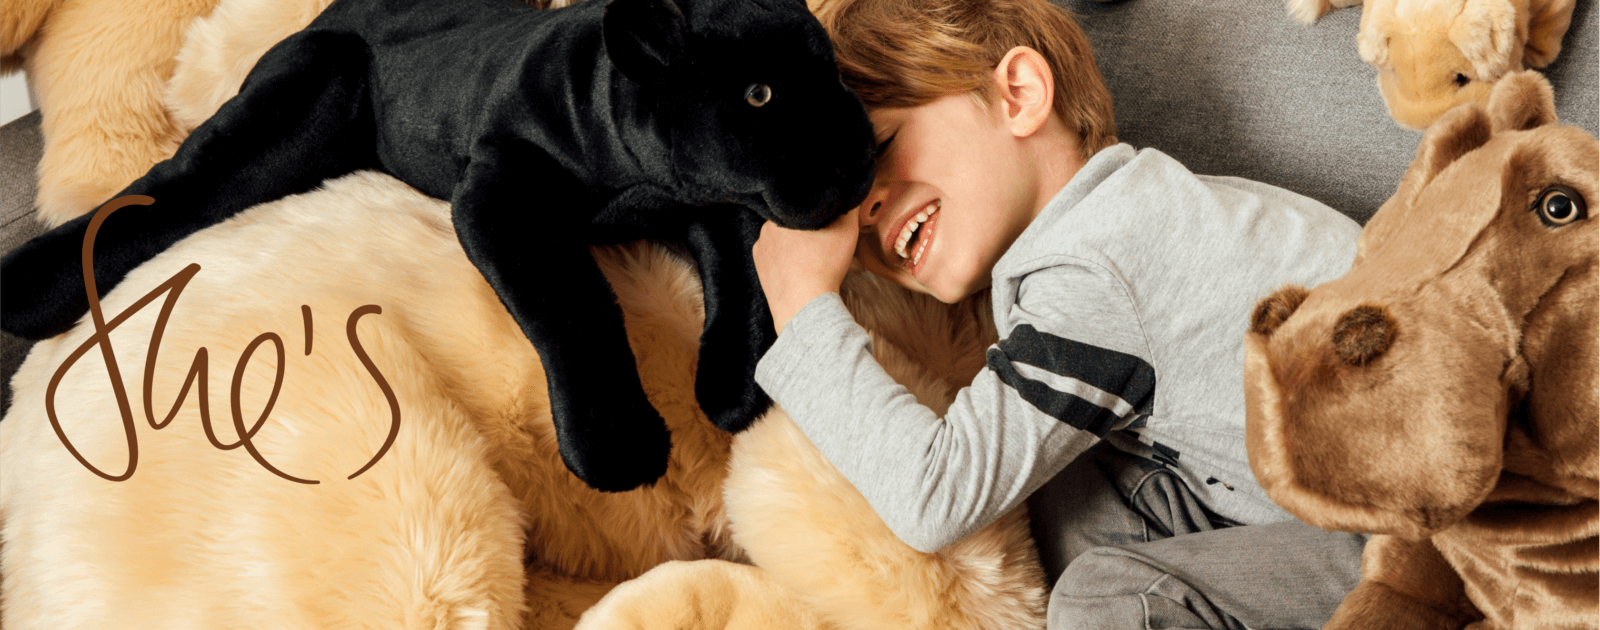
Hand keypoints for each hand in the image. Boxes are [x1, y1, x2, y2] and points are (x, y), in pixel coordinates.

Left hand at [753, 208, 858, 333]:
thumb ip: (849, 205)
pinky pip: (774, 256)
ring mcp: (760, 249)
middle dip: (805, 225)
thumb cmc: (824, 265)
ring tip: (812, 255)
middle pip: (790, 220)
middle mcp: (765, 228)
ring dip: (794, 242)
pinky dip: (785, 259)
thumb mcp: (846, 230)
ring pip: (781, 238)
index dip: (816, 208)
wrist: (804, 306)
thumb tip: (850, 192)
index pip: (800, 202)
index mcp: (782, 212)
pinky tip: (799, 266)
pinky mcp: (759, 268)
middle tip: (822, 238)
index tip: (827, 217)